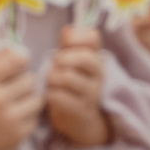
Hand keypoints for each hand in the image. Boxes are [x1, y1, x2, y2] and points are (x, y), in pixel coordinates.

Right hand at [0, 48, 40, 149]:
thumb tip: (14, 49)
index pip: (15, 60)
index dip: (20, 59)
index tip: (18, 64)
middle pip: (30, 79)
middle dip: (24, 80)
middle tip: (14, 86)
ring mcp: (9, 120)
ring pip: (37, 98)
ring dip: (29, 98)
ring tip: (16, 100)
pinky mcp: (18, 135)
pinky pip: (36, 116)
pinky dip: (28, 115)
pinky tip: (15, 116)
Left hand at [46, 25, 111, 145]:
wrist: (81, 120)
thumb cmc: (72, 85)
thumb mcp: (72, 63)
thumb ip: (69, 45)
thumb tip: (67, 30)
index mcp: (96, 57)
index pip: (93, 37)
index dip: (76, 36)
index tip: (65, 44)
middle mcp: (99, 74)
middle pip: (84, 58)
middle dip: (62, 59)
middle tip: (55, 64)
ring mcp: (92, 92)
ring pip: (67, 77)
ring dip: (52, 78)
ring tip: (51, 82)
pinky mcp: (82, 109)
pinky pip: (60, 96)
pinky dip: (50, 94)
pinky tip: (51, 95)